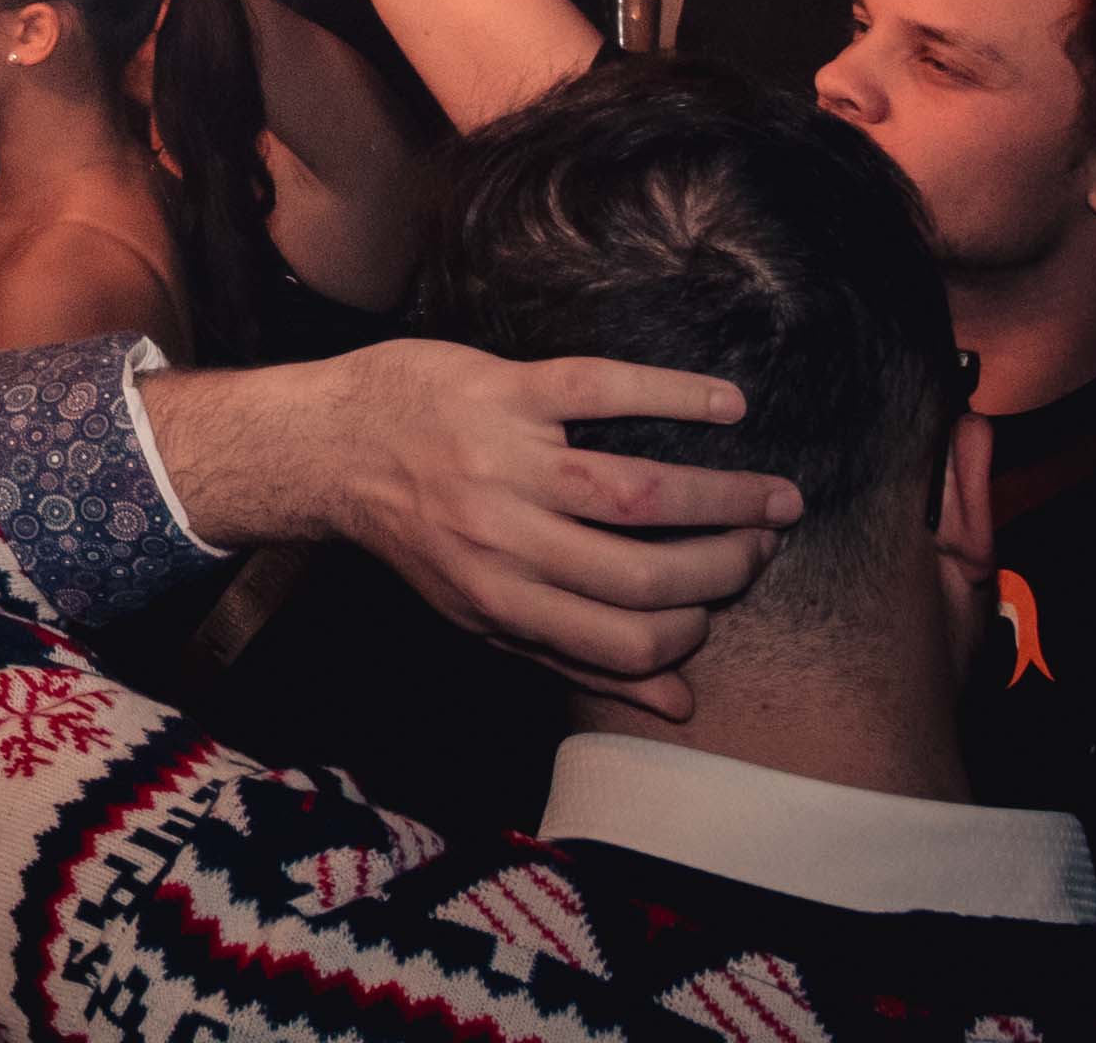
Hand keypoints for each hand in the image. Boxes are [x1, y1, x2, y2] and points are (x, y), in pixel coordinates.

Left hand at [153, 346, 794, 722]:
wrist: (326, 443)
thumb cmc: (418, 536)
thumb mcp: (480, 612)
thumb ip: (575, 660)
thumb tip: (679, 705)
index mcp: (503, 601)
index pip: (627, 640)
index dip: (691, 629)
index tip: (723, 602)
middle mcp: (505, 538)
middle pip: (647, 570)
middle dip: (726, 564)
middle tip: (765, 542)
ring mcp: (505, 461)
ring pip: (641, 488)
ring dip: (723, 495)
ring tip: (770, 494)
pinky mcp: (502, 390)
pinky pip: (603, 391)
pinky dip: (675, 395)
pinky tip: (728, 404)